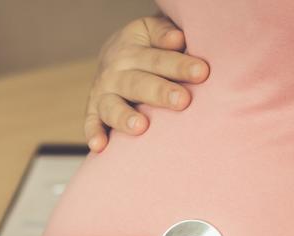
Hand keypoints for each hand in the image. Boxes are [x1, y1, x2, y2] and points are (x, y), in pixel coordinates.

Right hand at [86, 15, 208, 151]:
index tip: (202, 72)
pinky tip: (99, 146)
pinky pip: (91, 123)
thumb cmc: (146, 47)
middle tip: (182, 100)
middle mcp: (114, 72)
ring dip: (124, 117)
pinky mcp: (93, 112)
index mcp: (131, 49)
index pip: (157, 58)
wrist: (112, 55)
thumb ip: (165, 34)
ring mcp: (102, 94)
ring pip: (112, 106)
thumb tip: (178, 39)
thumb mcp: (152, 31)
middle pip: (138, 83)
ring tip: (141, 127)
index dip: (179, 65)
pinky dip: (94, 134)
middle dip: (159, 92)